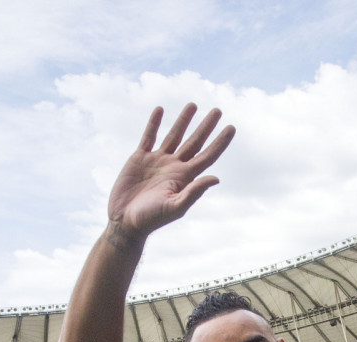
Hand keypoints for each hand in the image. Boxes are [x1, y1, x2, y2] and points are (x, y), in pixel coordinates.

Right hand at [107, 104, 235, 241]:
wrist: (124, 221)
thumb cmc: (151, 219)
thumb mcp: (174, 207)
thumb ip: (194, 192)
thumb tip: (216, 178)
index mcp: (185, 177)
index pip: (207, 155)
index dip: (220, 142)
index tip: (231, 127)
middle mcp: (174, 166)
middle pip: (194, 142)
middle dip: (206, 126)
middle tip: (218, 110)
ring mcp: (157, 161)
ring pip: (174, 135)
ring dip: (183, 120)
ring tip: (193, 105)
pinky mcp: (139, 158)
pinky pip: (149, 137)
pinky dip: (154, 123)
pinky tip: (160, 110)